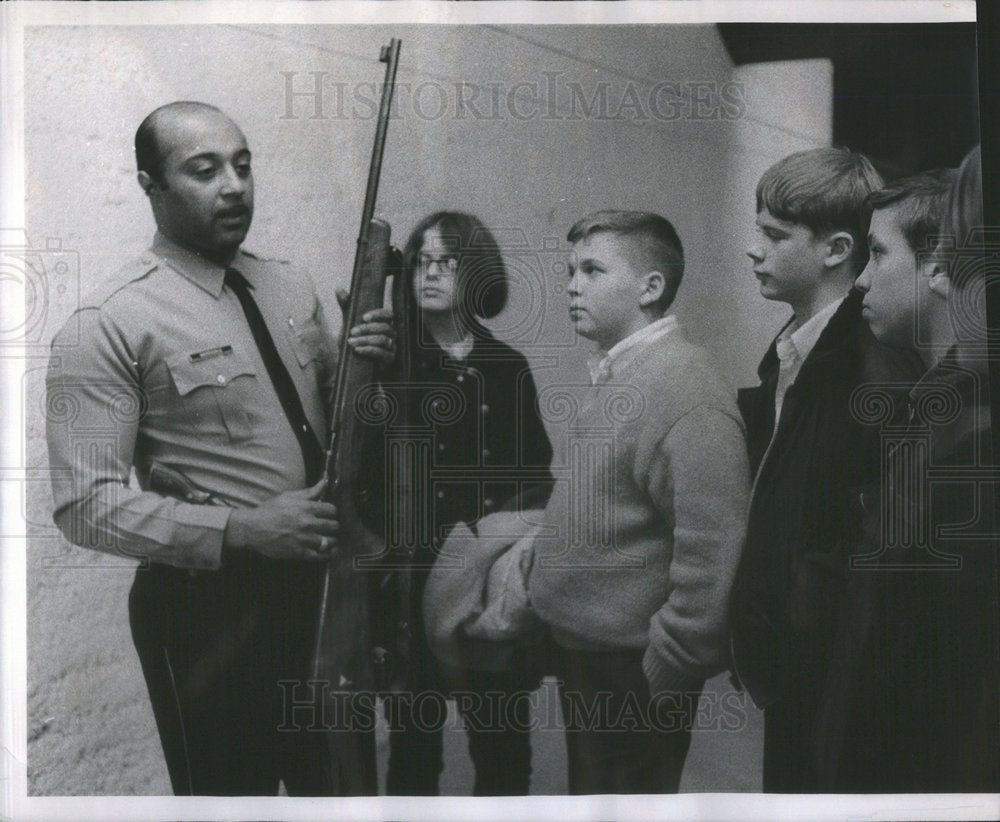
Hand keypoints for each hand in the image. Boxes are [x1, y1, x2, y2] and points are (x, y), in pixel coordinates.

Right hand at [223, 478, 337, 561]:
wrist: (252, 528)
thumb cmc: (269, 511)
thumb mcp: (288, 497)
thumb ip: (309, 492)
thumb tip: (325, 482)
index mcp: (306, 508)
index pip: (332, 510)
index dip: (332, 512)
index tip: (329, 515)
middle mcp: (307, 523)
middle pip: (334, 526)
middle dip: (334, 526)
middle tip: (330, 527)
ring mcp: (303, 539)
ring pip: (330, 542)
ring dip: (332, 541)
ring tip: (330, 540)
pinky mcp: (298, 553)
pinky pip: (320, 556)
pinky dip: (326, 555)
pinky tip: (326, 552)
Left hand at [336, 288, 395, 364]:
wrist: (352, 364)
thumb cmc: (354, 341)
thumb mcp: (349, 323)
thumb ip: (346, 307)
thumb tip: (339, 289)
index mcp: (384, 323)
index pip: (388, 315)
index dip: (378, 315)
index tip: (364, 317)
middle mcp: (391, 334)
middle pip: (385, 328)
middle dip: (367, 329)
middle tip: (352, 332)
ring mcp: (392, 347)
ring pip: (383, 340)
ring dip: (365, 340)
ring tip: (351, 342)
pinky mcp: (389, 360)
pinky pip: (383, 354)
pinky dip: (369, 350)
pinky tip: (357, 350)